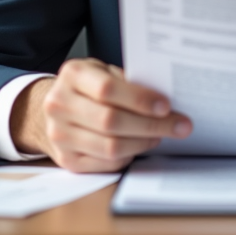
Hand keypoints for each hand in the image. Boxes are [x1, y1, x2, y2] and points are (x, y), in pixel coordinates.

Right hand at [10, 58, 191, 172]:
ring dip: (143, 142)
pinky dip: (129, 155)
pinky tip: (141, 144)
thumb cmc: (88, 86)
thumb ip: (126, 81)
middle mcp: (60, 104)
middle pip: (111, 121)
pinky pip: (106, 163)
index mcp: (73, 75)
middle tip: (179, 125)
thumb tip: (164, 100)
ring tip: (161, 134)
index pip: (107, 89)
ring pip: (110, 146)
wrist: (56, 107)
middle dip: (151, 125)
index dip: (140, 99)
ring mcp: (60, 134)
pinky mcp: (66, 159)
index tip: (166, 106)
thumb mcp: (103, 70)